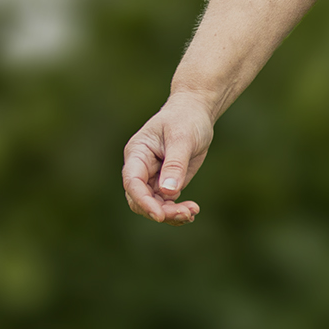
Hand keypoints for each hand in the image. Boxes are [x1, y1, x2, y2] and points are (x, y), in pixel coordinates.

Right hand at [121, 91, 214, 223]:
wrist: (196, 113)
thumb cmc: (186, 119)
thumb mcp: (182, 138)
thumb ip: (175, 164)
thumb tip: (169, 191)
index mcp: (137, 153)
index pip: (132, 182)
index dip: (143, 201)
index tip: (159, 215)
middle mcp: (141, 168)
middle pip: (141, 199)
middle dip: (160, 211)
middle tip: (186, 213)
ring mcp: (153, 178)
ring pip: (154, 205)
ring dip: (171, 214)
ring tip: (192, 211)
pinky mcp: (167, 184)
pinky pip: (167, 204)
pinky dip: (178, 211)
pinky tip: (192, 211)